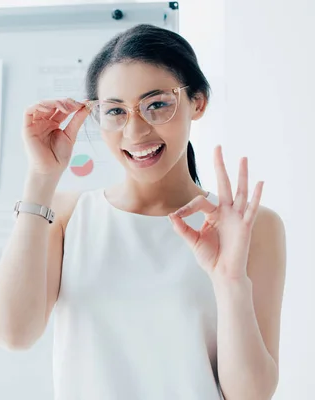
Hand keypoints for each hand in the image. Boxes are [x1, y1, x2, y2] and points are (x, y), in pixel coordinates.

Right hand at [22, 98, 88, 175]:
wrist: (51, 170)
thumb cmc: (59, 156)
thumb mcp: (71, 134)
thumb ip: (77, 119)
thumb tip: (86, 105)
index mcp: (53, 123)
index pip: (60, 107)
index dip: (70, 104)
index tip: (82, 104)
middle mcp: (43, 122)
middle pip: (51, 104)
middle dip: (64, 102)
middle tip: (75, 105)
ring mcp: (34, 124)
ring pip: (40, 105)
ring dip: (53, 102)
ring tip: (65, 107)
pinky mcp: (27, 128)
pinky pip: (28, 112)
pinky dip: (38, 105)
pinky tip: (50, 107)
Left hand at [169, 146, 263, 281]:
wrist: (223, 274)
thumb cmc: (210, 258)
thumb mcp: (192, 240)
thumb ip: (182, 228)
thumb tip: (171, 215)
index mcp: (214, 214)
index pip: (200, 201)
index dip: (187, 207)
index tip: (177, 216)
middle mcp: (226, 212)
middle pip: (224, 184)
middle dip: (220, 166)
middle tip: (217, 147)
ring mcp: (237, 217)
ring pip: (240, 192)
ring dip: (241, 175)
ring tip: (242, 158)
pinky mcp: (245, 226)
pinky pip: (252, 209)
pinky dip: (257, 196)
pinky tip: (260, 182)